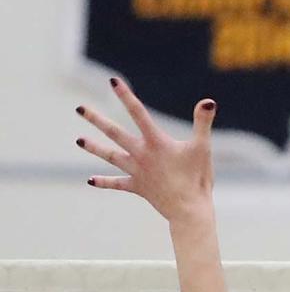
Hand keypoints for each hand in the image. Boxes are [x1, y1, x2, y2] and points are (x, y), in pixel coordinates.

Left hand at [77, 80, 216, 226]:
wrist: (189, 210)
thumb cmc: (197, 178)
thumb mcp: (202, 148)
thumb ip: (203, 123)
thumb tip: (209, 102)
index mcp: (156, 142)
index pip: (138, 113)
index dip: (126, 96)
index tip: (112, 81)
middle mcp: (141, 154)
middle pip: (114, 133)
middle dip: (96, 120)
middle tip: (79, 109)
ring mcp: (137, 171)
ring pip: (111, 156)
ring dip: (94, 147)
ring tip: (79, 140)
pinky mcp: (138, 187)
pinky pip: (118, 184)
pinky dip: (105, 182)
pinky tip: (90, 180)